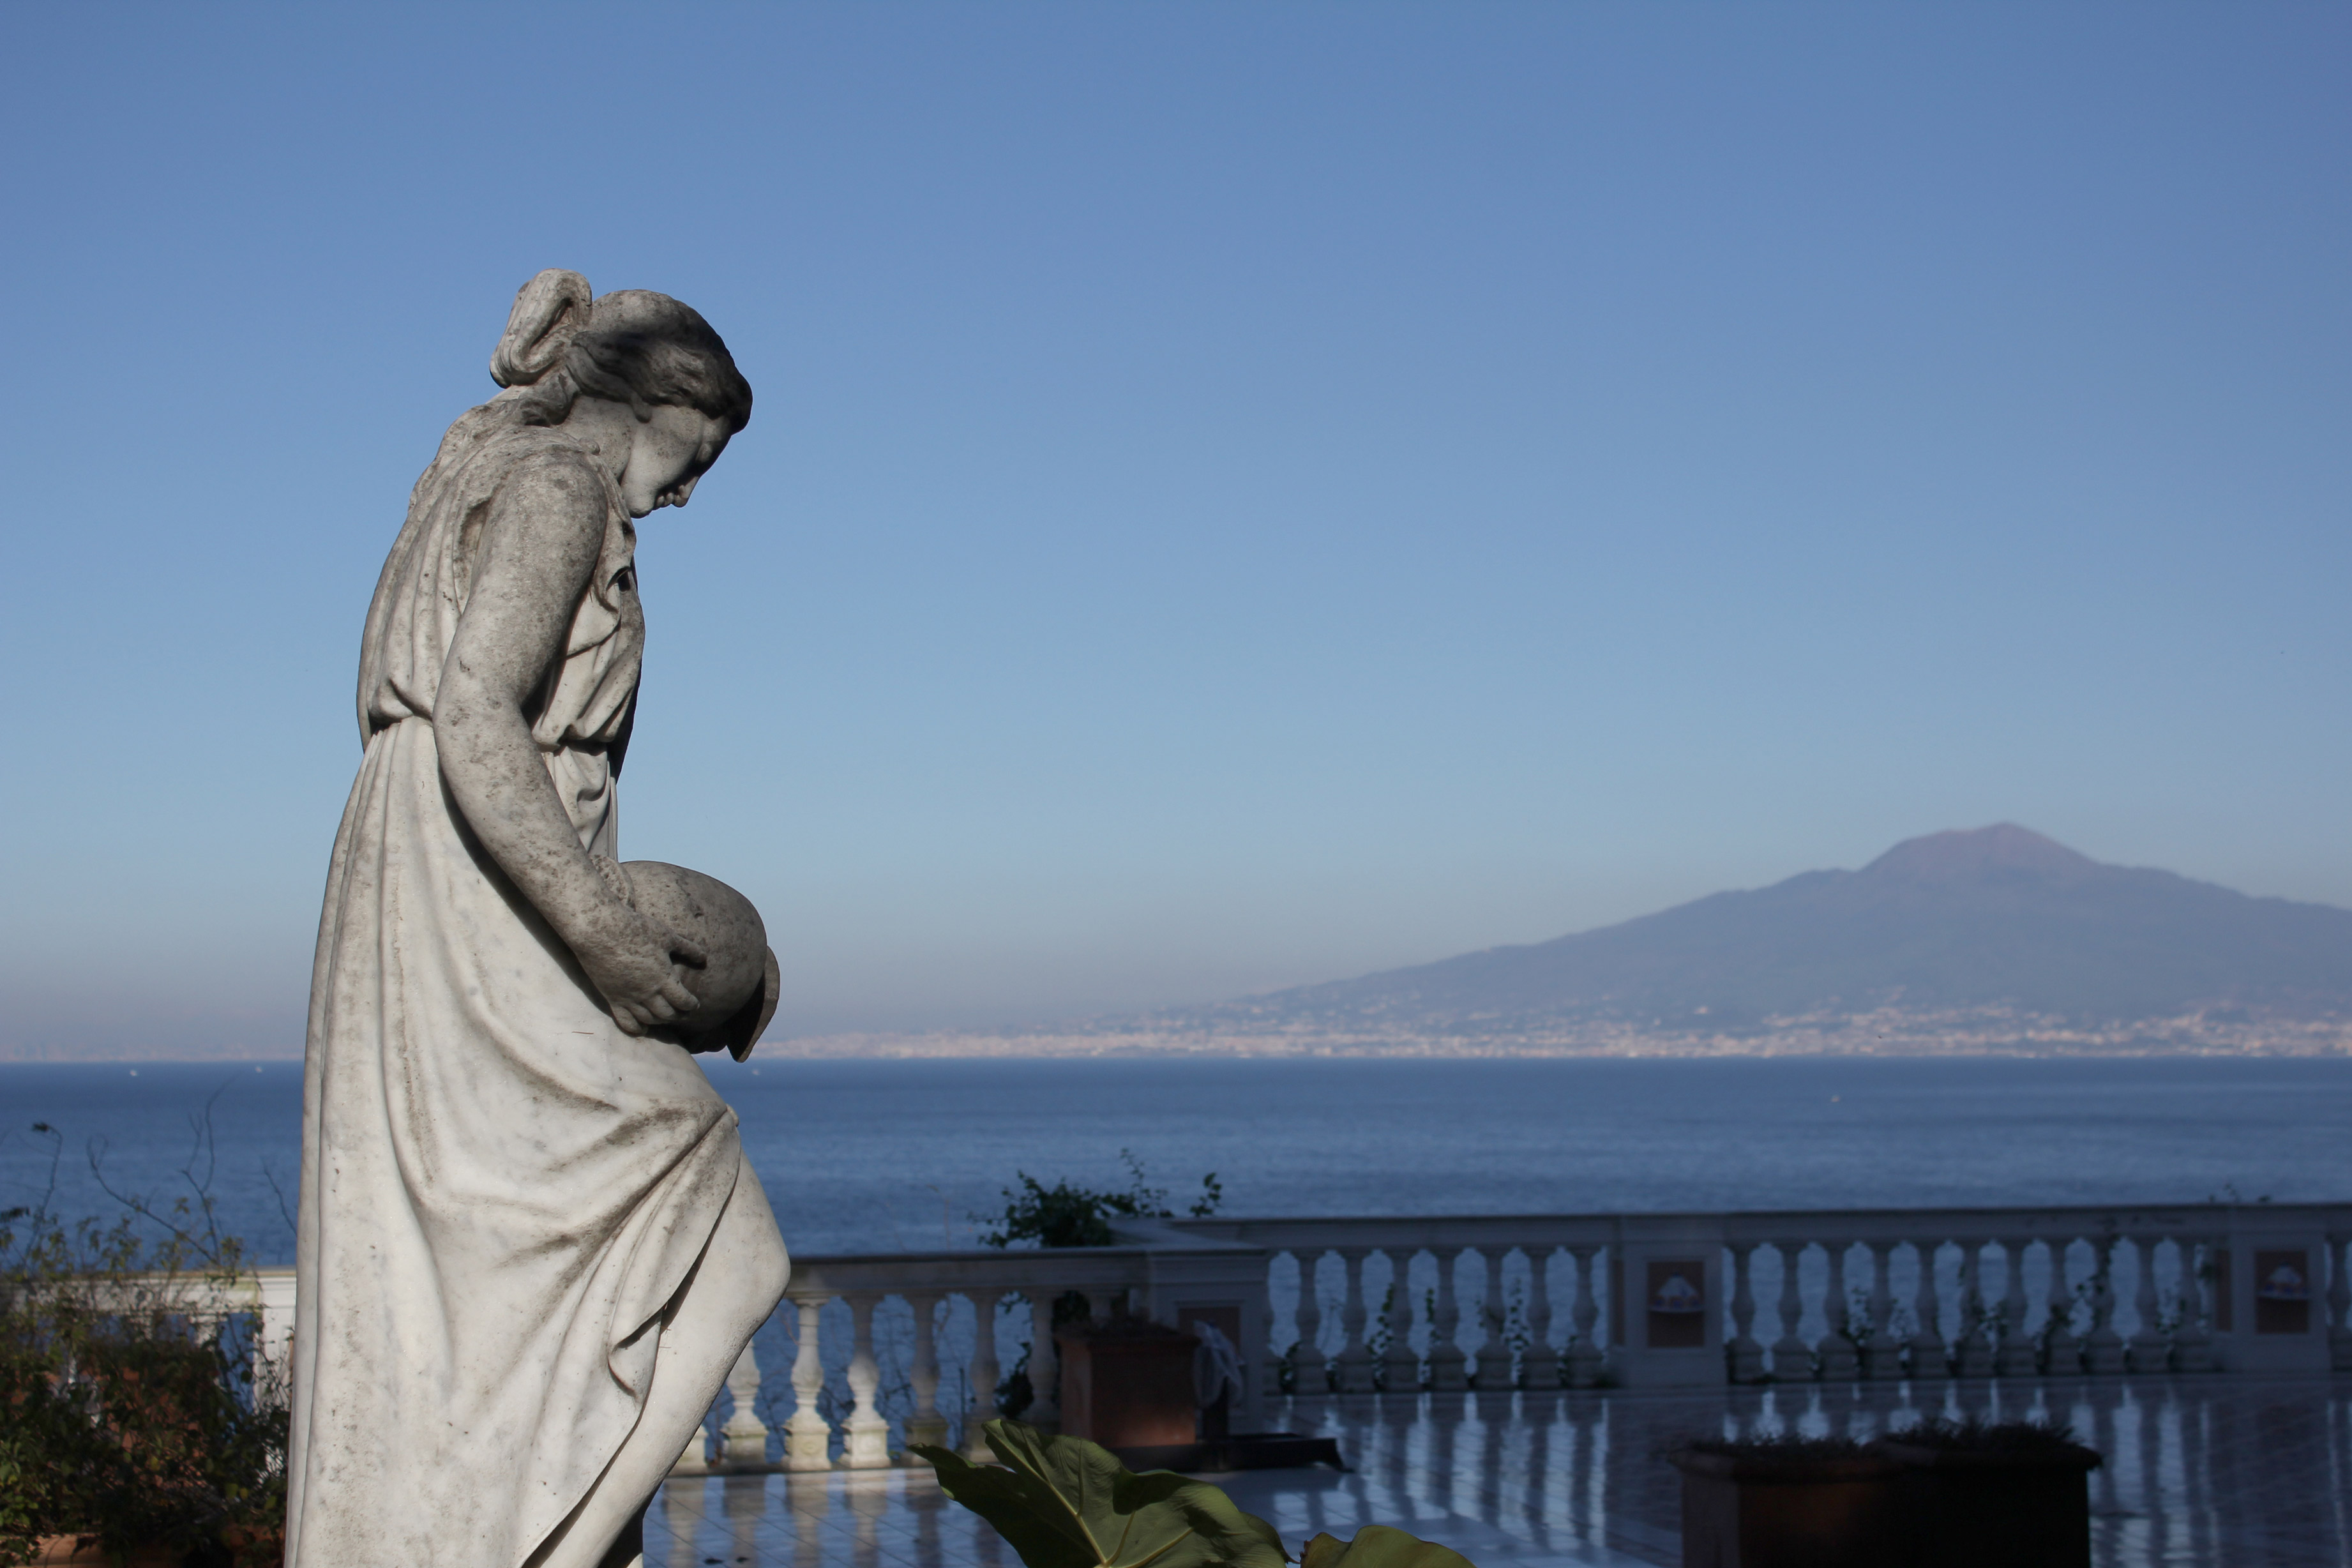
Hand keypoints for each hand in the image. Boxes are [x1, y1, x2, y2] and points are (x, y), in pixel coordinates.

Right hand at [571, 899, 708, 1036]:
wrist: (600, 932)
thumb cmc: (636, 930)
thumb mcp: (667, 936)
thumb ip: (687, 949)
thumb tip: (704, 959)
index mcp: (664, 978)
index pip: (683, 1001)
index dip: (692, 1005)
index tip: (695, 1005)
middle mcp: (648, 993)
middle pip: (668, 1014)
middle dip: (679, 1016)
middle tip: (684, 1014)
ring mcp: (629, 998)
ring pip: (649, 1020)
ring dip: (660, 1021)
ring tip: (665, 1018)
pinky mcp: (612, 999)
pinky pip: (625, 1022)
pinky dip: (636, 1029)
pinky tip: (642, 1029)